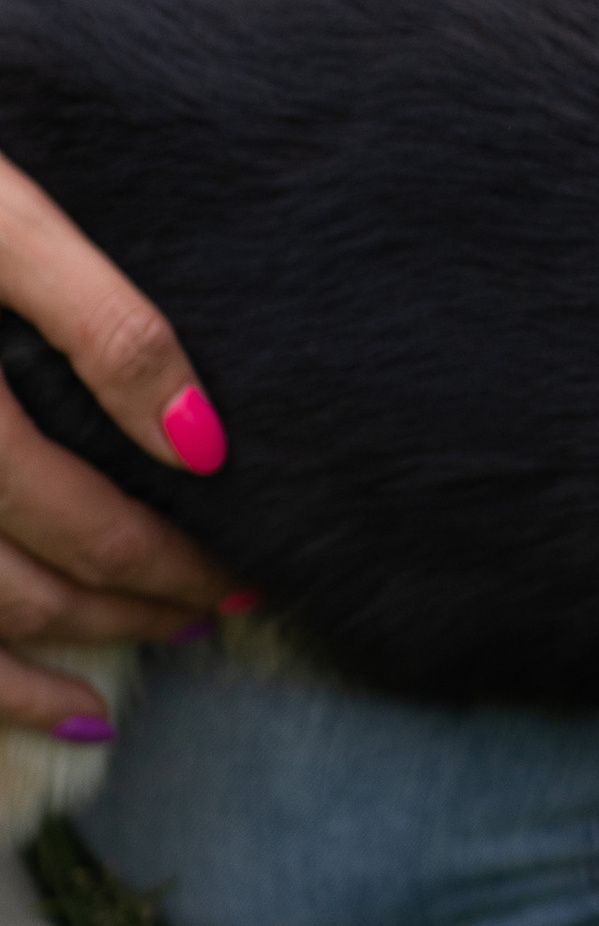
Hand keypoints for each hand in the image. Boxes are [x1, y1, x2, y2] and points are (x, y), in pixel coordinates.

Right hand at [0, 151, 233, 735]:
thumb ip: (103, 324)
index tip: (248, 577)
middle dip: (131, 612)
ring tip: (122, 671)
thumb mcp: (5, 223)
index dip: (173, 564)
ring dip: (43, 666)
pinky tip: (42, 702)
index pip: (88, 523)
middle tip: (217, 613)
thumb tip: (203, 442)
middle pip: (26, 586)